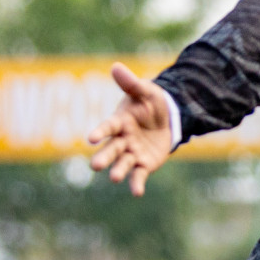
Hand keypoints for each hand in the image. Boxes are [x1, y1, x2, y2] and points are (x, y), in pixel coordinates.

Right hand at [87, 63, 173, 195]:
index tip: (91, 138)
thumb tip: (116, 66)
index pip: (108, 127)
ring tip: (114, 178)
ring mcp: (132, 153)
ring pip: (123, 163)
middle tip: (95, 166)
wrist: (168, 117)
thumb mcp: (145, 91)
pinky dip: (137, 183)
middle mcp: (122, 139)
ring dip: (118, 171)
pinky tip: (137, 193)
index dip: (100, 131)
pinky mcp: (144, 163)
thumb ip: (131, 83)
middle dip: (104, 157)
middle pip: (111, 149)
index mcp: (119, 121)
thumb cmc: (151, 103)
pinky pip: (139, 174)